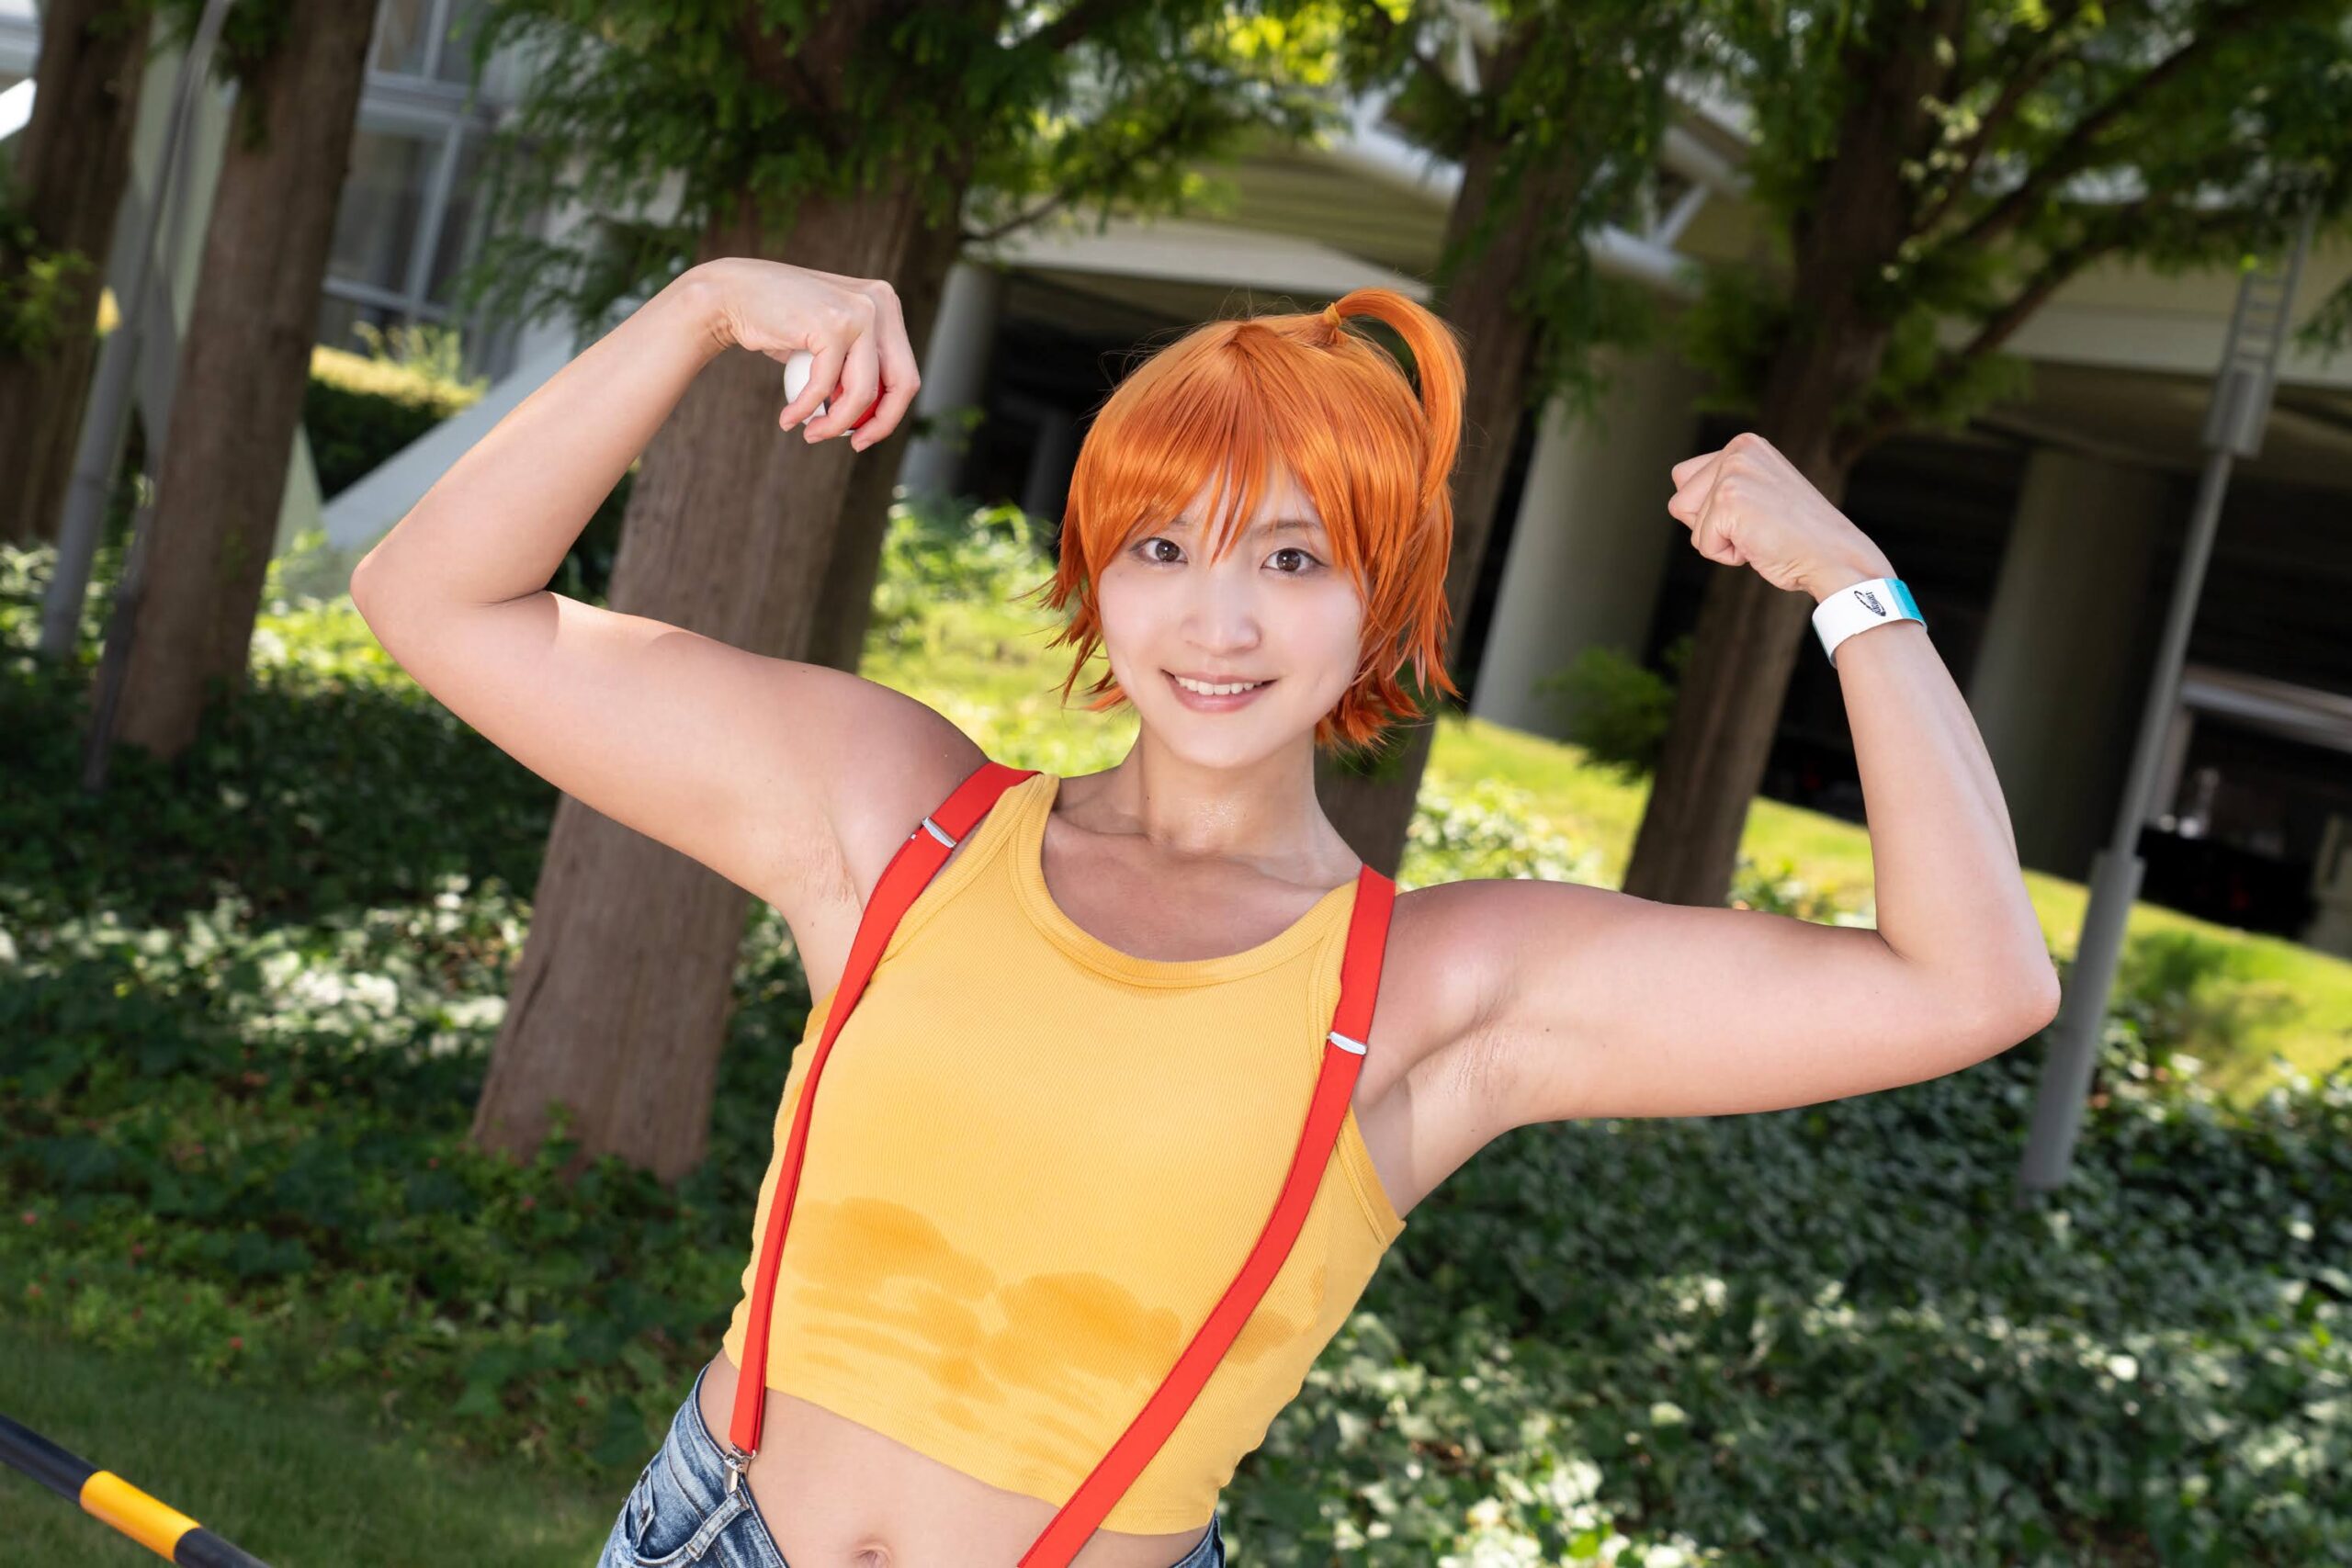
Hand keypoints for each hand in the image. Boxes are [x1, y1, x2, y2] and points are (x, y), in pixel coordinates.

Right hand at [697, 257, 922, 450]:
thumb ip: (858, 365)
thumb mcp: (831, 340)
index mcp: (886, 305)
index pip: (905, 372)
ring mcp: (860, 311)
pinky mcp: (833, 325)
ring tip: (811, 434)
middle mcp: (881, 303)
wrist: (733, 294)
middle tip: (853, 444)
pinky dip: (806, 409)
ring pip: (863, 393)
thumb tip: (881, 415)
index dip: (890, 413)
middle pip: (902, 384)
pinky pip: (825, 387)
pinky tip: (789, 418)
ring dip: (835, 424)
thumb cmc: (779, 323)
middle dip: (877, 425)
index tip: (864, 434)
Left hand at [1666, 432, 1893, 599]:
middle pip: (1680, 501)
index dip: (1708, 511)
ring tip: (1760, 533)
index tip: (1753, 514)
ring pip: (1689, 523)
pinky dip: (1727, 555)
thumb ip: (1723, 486)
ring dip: (1720, 540)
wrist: (1834, 556)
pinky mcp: (1729, 500)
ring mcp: (1733, 473)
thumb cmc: (1796, 535)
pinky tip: (1760, 544)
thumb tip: (1678, 501)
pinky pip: (1703, 544)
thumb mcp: (1758, 493)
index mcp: (1745, 444)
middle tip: (1756, 526)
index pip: (1684, 479)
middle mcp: (1738, 450)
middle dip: (1709, 525)